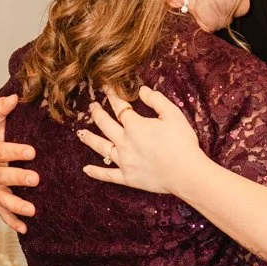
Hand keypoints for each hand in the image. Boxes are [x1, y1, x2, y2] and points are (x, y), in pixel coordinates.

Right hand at [0, 94, 37, 229]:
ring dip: (17, 206)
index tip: (32, 152)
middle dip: (19, 179)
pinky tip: (25, 229)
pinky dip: (12, 222)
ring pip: (4, 199)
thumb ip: (1, 110)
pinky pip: (2, 213)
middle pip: (4, 177)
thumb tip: (14, 96)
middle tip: (35, 179)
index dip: (16, 152)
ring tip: (32, 210)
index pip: (3, 151)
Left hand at [79, 86, 206, 198]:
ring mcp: (124, 160)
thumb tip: (142, 90)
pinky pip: (108, 175)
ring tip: (80, 133)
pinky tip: (85, 169)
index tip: (106, 88)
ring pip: (101, 148)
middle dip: (97, 113)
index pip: (119, 107)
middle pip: (105, 124)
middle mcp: (124, 141)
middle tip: (92, 107)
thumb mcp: (173, 114)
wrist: (186, 173)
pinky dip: (96, 172)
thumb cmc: (182, 142)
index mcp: (135, 125)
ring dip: (89, 139)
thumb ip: (156, 100)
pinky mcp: (127, 177)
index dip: (112, 96)